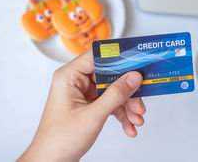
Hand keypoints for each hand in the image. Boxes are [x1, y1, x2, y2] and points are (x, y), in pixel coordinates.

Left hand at [18, 50, 145, 161]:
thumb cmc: (58, 140)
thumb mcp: (92, 116)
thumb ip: (115, 95)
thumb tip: (133, 77)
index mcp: (69, 76)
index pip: (97, 56)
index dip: (118, 57)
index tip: (136, 62)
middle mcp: (76, 82)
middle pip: (109, 75)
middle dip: (127, 91)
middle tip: (139, 101)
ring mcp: (83, 93)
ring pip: (113, 90)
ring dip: (127, 105)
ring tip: (136, 118)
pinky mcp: (89, 105)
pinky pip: (110, 102)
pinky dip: (121, 113)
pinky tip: (129, 125)